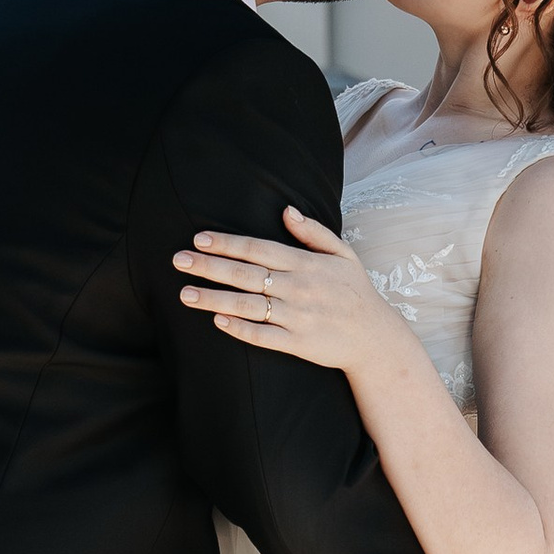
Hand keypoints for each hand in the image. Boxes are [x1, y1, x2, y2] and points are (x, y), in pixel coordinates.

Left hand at [175, 209, 401, 374]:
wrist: (376, 338)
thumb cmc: (355, 292)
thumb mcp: (343, 254)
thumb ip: (313, 232)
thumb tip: (286, 210)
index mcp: (306, 263)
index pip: (258, 248)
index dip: (227, 243)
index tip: (199, 239)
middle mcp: (298, 288)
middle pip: (245, 274)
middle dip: (209, 267)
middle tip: (178, 261)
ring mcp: (297, 317)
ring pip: (248, 306)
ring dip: (214, 299)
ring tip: (185, 294)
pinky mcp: (298, 343)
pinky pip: (263, 336)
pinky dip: (240, 329)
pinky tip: (218, 321)